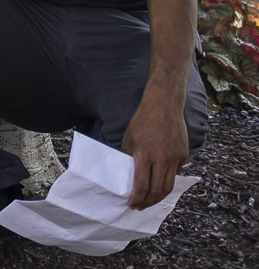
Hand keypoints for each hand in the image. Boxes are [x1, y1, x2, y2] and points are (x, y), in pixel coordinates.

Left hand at [121, 92, 188, 208]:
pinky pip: (175, 173)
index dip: (137, 198)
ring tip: (150, 201)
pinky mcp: (183, 154)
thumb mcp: (128, 139)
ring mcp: (175, 157)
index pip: (142, 185)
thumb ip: (130, 158)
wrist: (163, 105)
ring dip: (159, 196)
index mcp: (144, 154)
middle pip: (157, 190)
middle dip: (148, 202)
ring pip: (169, 185)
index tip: (132, 205)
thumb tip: (129, 175)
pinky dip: (167, 181)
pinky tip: (159, 184)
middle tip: (140, 207)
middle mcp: (162, 158)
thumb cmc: (142, 120)